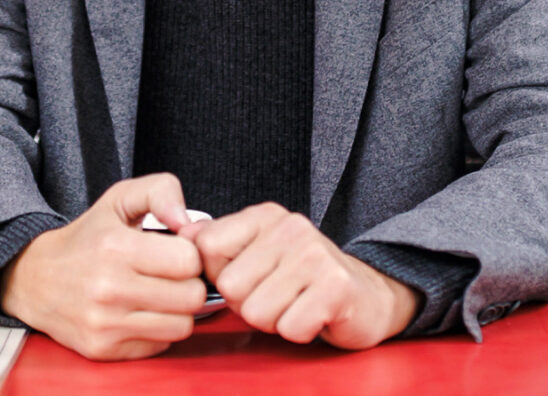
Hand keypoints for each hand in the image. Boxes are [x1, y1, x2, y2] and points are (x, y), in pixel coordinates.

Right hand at [0, 173, 207, 359]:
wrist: (34, 279)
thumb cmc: (86, 239)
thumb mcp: (119, 199)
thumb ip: (160, 191)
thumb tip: (187, 222)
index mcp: (116, 247)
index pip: (189, 261)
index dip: (189, 255)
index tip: (174, 253)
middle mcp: (109, 288)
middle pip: (192, 297)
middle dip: (188, 284)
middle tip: (170, 277)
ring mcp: (104, 323)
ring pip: (181, 326)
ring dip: (176, 311)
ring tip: (158, 295)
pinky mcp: (102, 349)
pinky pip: (159, 346)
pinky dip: (156, 331)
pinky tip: (139, 313)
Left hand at [183, 203, 418, 348]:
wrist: (367, 295)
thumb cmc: (304, 279)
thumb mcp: (258, 251)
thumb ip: (219, 242)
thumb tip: (181, 232)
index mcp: (265, 216)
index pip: (207, 246)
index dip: (220, 274)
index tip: (248, 276)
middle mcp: (291, 228)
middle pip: (230, 286)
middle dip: (248, 304)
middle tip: (277, 296)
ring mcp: (316, 256)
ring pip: (256, 311)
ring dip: (274, 321)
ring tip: (294, 304)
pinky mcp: (336, 287)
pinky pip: (290, 327)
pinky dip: (298, 331)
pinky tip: (312, 315)